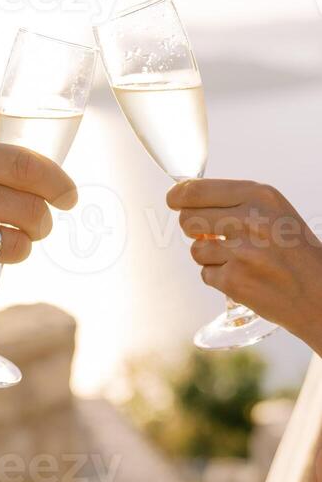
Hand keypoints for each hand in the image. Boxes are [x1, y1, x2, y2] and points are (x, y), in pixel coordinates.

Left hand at [167, 179, 321, 353]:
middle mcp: (251, 219)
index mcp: (260, 196)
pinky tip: (244, 276)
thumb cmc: (293, 250)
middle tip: (213, 235)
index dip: (178, 196)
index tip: (174, 199)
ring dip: (210, 256)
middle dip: (194, 228)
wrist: (320, 292)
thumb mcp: (273, 211)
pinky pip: (205, 274)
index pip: (197, 189)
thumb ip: (234, 201)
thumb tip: (184, 196)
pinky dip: (220, 277)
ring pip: (195, 249)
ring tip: (239, 259)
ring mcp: (241, 251)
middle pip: (188, 218)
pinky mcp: (235, 280)